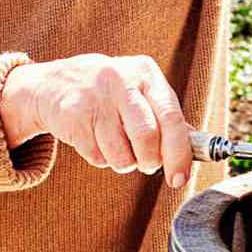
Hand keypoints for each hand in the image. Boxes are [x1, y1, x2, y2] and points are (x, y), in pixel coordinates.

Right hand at [2, 55, 194, 187]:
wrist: (52, 84)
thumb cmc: (109, 93)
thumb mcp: (139, 92)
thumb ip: (166, 117)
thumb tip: (198, 149)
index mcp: (146, 73)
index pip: (172, 117)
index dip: (179, 153)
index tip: (180, 178)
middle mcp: (122, 79)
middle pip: (147, 138)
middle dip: (150, 161)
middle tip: (146, 163)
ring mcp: (95, 96)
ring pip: (121, 154)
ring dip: (123, 162)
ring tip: (116, 145)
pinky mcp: (73, 114)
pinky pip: (97, 156)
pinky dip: (101, 158)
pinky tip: (94, 138)